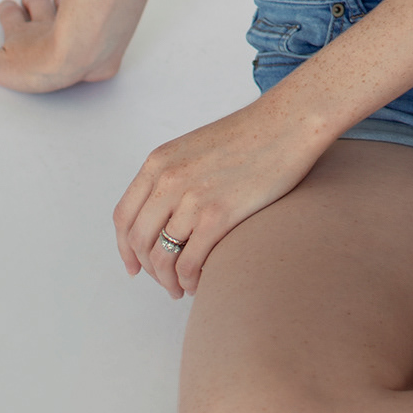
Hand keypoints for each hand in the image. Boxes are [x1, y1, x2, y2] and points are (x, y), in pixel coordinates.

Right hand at [0, 0, 119, 92]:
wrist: (80, 53)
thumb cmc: (42, 61)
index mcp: (22, 33)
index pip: (10, 17)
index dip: (7, 10)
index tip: (5, 4)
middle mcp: (45, 24)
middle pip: (37, 5)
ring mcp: (72, 24)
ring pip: (62, 5)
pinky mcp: (93, 31)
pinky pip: (90, 16)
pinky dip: (89, 8)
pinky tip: (94, 5)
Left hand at [113, 89, 327, 297]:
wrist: (288, 123)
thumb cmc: (251, 135)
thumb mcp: (195, 147)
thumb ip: (173, 176)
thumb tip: (165, 216)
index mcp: (158, 162)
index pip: (124, 216)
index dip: (124, 248)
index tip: (134, 267)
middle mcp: (168, 180)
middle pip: (139, 240)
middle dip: (148, 269)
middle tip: (164, 282)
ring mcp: (192, 198)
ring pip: (162, 257)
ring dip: (168, 280)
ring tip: (180, 289)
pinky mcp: (218, 215)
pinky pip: (189, 263)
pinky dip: (189, 280)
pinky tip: (200, 282)